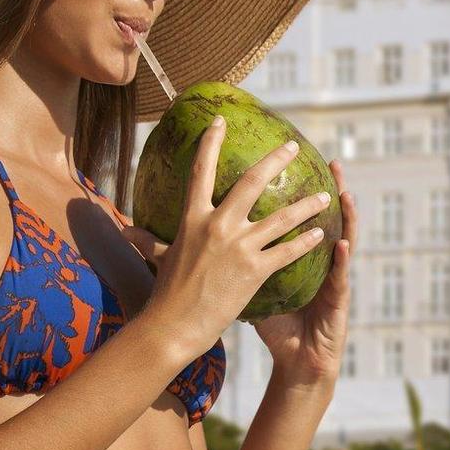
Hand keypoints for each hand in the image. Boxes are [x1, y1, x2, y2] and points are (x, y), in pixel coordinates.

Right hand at [121, 115, 331, 360]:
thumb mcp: (157, 258)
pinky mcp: (255, 270)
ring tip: (325, 196)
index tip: (221, 121)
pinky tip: (321, 235)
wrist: (174, 327)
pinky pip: (288, 251)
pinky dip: (306, 242)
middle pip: (252, 182)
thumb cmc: (165, 294)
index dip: (210, 142)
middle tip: (293, 147)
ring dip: (306, 205)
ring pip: (282, 217)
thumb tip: (124, 229)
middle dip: (276, 161)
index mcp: (193, 219)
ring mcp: (239, 247)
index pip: (201, 171)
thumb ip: (146, 239)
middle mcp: (217, 225)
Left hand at [252, 158, 355, 389]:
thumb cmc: (277, 327)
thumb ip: (234, 266)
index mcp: (296, 253)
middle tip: (330, 160)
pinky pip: (339, 275)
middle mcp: (318, 259)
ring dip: (345, 214)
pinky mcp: (336, 297)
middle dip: (329, 187)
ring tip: (344, 191)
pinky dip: (341, 258)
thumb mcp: (253, 291)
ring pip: (342, 237)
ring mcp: (331, 275)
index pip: (300, 214)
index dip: (301, 189)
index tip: (295, 158)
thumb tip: (196, 245)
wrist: (298, 360)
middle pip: (325, 216)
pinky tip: (341, 242)